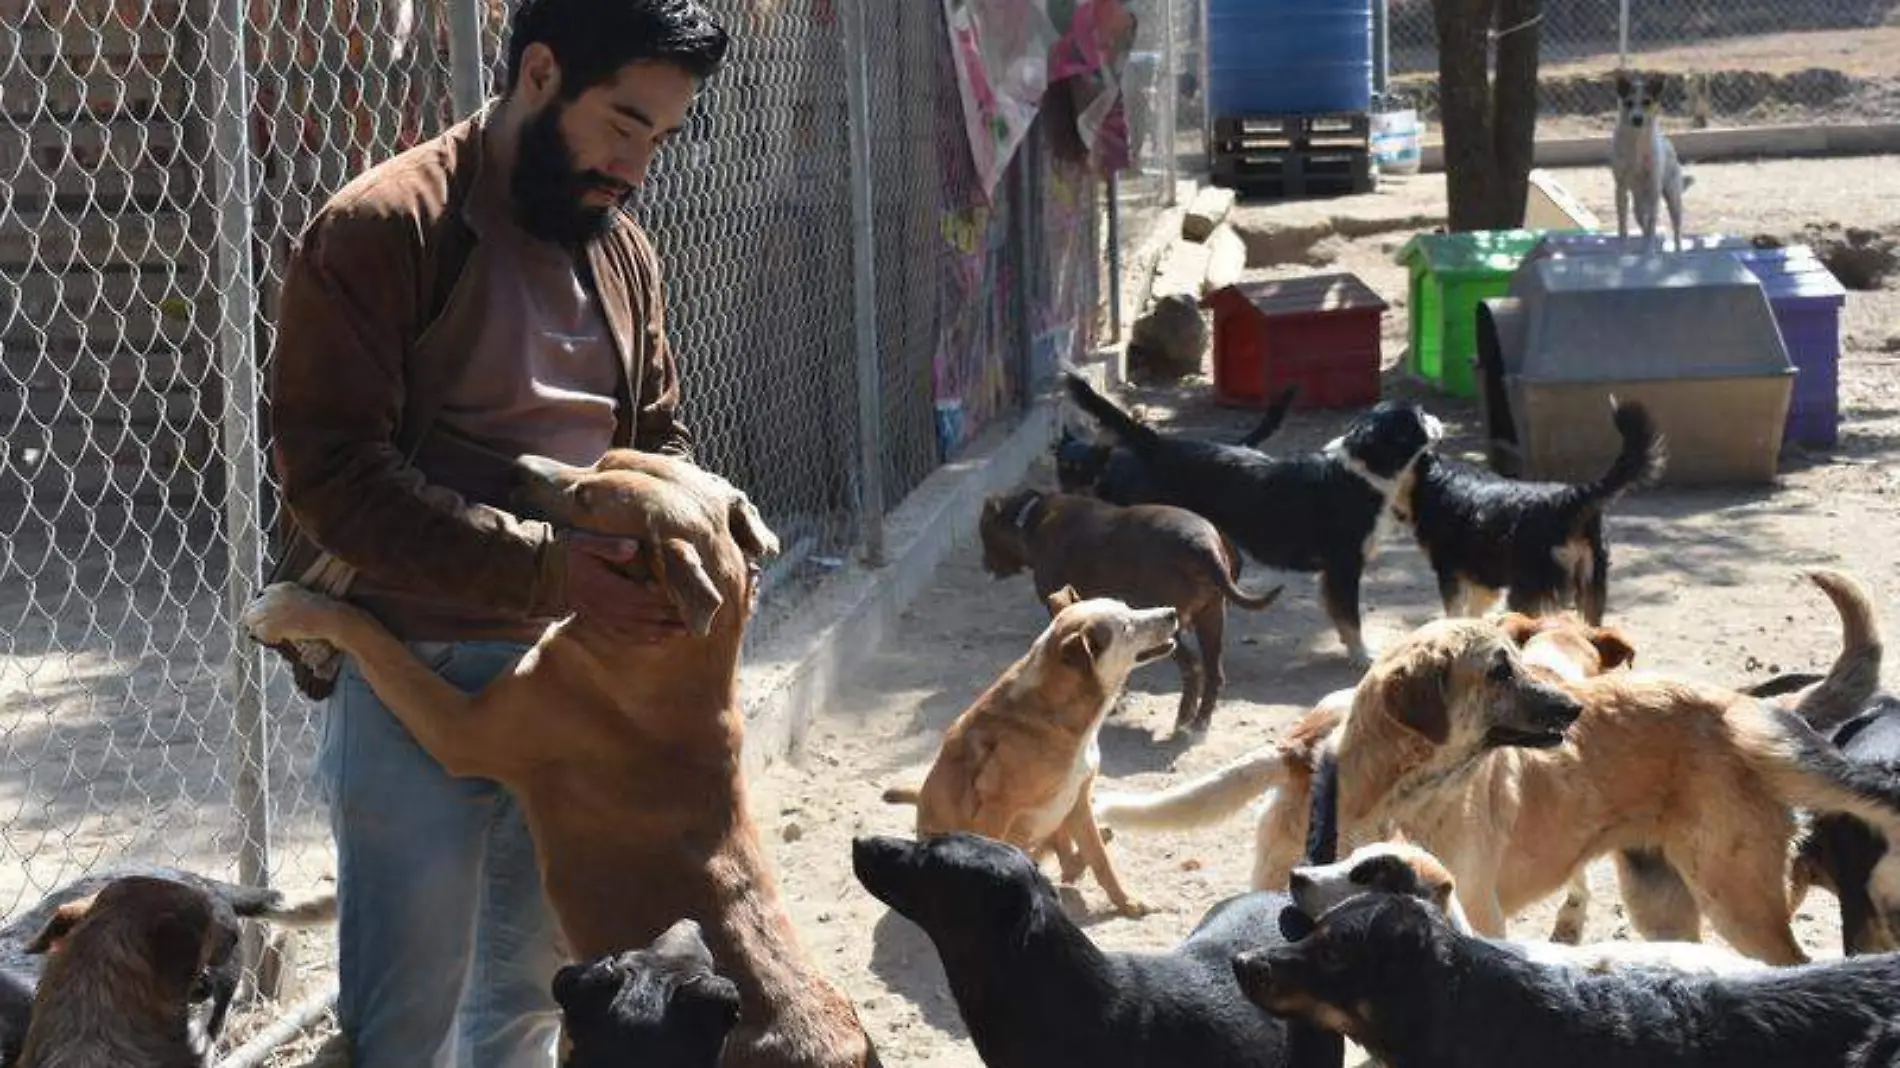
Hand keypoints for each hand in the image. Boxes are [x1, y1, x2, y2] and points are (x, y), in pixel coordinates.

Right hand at [561, 531, 687, 643]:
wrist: (547, 576)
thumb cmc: (569, 555)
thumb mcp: (584, 543)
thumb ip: (609, 546)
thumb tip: (632, 548)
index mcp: (609, 588)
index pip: (644, 596)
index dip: (667, 599)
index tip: (688, 599)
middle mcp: (610, 607)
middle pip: (648, 615)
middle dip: (674, 617)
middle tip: (699, 618)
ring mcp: (607, 617)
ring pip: (641, 628)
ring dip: (666, 631)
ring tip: (688, 631)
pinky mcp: (603, 622)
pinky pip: (628, 634)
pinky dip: (647, 638)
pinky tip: (662, 638)